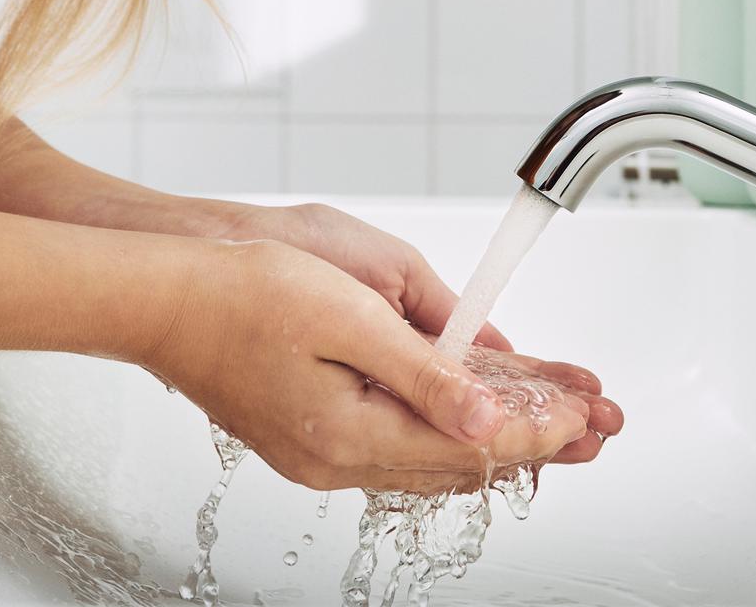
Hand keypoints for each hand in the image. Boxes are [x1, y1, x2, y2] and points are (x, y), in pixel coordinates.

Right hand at [139, 234, 590, 494]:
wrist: (164, 297)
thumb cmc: (243, 292)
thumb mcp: (348, 317)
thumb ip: (425, 373)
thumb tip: (489, 418)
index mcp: (350, 433)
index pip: (472, 444)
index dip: (539, 426)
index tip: (586, 409)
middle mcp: (336, 460)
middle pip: (459, 464)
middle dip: (532, 440)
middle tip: (590, 425)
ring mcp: (318, 452)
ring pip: (430, 459)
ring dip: (494, 437)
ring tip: (550, 423)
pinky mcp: (307, 433)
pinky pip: (397, 445)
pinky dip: (446, 430)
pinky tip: (467, 415)